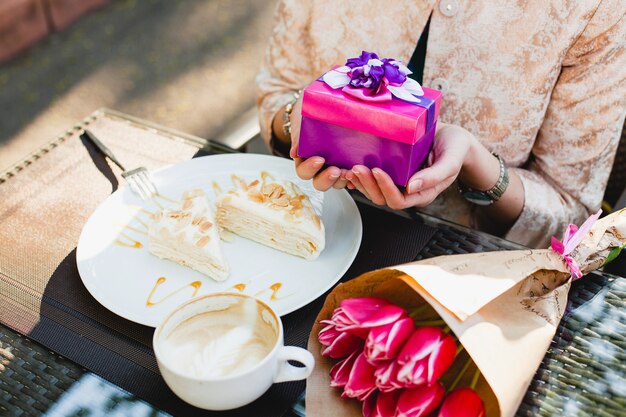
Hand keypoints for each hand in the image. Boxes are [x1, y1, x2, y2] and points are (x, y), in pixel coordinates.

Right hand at [288, 96, 352, 190]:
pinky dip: (357, 178)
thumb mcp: (301, 116)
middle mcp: (320, 168)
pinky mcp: (350, 164)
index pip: (304, 172)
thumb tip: (294, 152)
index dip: (310, 169)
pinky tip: (361, 173)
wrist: (323, 102)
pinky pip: (354, 177)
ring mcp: (336, 167)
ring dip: (343, 180)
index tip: (319, 159)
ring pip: (337, 183)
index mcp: (305, 159)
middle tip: (335, 171)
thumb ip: (298, 133)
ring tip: (351, 171)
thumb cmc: (309, 110)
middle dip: (327, 179)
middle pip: (320, 183)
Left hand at [348, 123, 475, 208]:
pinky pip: (372, 180)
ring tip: (352, 167)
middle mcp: (408, 191)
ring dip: (361, 182)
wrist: (453, 137)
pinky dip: (360, 177)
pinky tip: (349, 168)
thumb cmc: (455, 147)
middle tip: (357, 167)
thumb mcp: (451, 160)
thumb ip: (435, 175)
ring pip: (374, 191)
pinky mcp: (392, 171)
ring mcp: (398, 182)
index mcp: (422, 193)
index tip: (377, 170)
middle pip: (381, 198)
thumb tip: (412, 187)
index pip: (399, 200)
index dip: (385, 188)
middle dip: (368, 185)